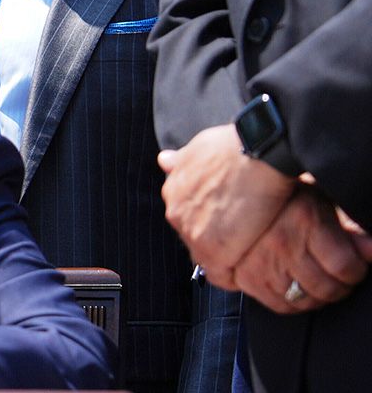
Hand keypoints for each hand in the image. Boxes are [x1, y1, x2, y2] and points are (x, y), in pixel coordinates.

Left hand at [157, 124, 297, 286]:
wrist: (257, 154)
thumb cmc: (235, 146)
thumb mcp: (199, 147)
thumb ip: (181, 161)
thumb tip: (163, 160)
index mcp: (173, 191)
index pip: (186, 217)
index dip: (208, 222)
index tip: (226, 224)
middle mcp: (177, 213)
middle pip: (195, 237)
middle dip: (216, 240)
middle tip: (244, 238)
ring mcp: (193, 234)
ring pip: (207, 257)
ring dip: (227, 257)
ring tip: (252, 253)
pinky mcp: (215, 251)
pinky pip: (221, 275)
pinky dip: (235, 275)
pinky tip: (251, 271)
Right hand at [228, 186, 367, 312]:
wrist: (237, 192)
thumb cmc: (284, 198)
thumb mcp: (321, 202)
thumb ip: (350, 227)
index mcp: (304, 220)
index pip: (345, 266)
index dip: (357, 271)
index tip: (355, 267)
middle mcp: (282, 244)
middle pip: (327, 288)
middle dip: (341, 287)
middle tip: (339, 277)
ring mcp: (262, 263)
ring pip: (305, 300)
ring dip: (318, 296)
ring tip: (319, 282)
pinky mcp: (247, 278)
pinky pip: (281, 306)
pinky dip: (294, 303)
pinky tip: (298, 288)